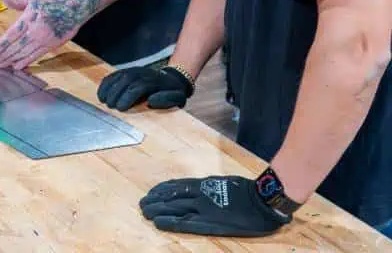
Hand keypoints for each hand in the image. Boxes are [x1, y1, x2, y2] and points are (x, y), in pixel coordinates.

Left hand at [0, 0, 100, 69]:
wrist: (73, 9)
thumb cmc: (51, 3)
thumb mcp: (32, 0)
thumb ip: (16, 2)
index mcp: (28, 19)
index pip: (11, 35)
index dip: (0, 45)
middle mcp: (35, 31)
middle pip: (15, 46)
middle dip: (3, 55)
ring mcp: (43, 40)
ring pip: (24, 53)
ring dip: (11, 60)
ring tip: (1, 65)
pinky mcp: (51, 46)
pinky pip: (35, 55)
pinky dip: (25, 62)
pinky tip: (16, 66)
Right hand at [97, 65, 192, 110]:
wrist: (172, 78)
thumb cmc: (173, 92)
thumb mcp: (178, 98)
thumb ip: (167, 99)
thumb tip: (151, 101)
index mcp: (156, 81)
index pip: (139, 86)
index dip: (128, 97)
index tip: (120, 109)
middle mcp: (144, 73)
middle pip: (127, 80)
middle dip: (116, 93)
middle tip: (110, 106)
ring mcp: (135, 70)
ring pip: (119, 76)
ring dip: (109, 88)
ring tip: (103, 101)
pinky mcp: (128, 70)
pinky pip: (115, 75)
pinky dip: (106, 83)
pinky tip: (101, 93)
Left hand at [140, 175, 289, 236]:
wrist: (262, 202)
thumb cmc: (247, 191)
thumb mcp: (225, 182)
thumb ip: (210, 186)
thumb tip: (201, 187)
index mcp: (203, 184)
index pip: (176, 186)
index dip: (161, 189)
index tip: (151, 192)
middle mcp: (199, 194)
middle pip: (171, 197)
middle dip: (155, 200)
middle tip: (143, 204)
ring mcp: (202, 209)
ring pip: (173, 208)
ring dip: (157, 210)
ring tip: (145, 212)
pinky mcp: (208, 223)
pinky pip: (185, 223)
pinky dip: (170, 222)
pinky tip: (158, 223)